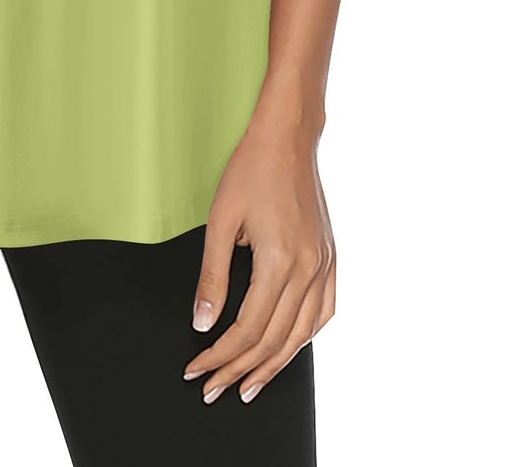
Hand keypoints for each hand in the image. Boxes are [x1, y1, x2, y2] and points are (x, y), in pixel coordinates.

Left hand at [183, 117, 334, 402]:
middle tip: (213, 389)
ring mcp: (324, 265)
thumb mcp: (220, 220)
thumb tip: (202, 322)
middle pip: (273, 340)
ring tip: (248, 384)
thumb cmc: (251, 171)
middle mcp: (307, 270)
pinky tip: (289, 348)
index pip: (246, 329)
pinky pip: (324, 312)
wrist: (288, 138)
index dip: (219, 355)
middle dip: (239, 370)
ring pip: (301, 335)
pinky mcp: (330, 258)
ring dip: (274, 365)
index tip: (196, 369)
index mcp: (278, 261)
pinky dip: (305, 338)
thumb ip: (212, 275)